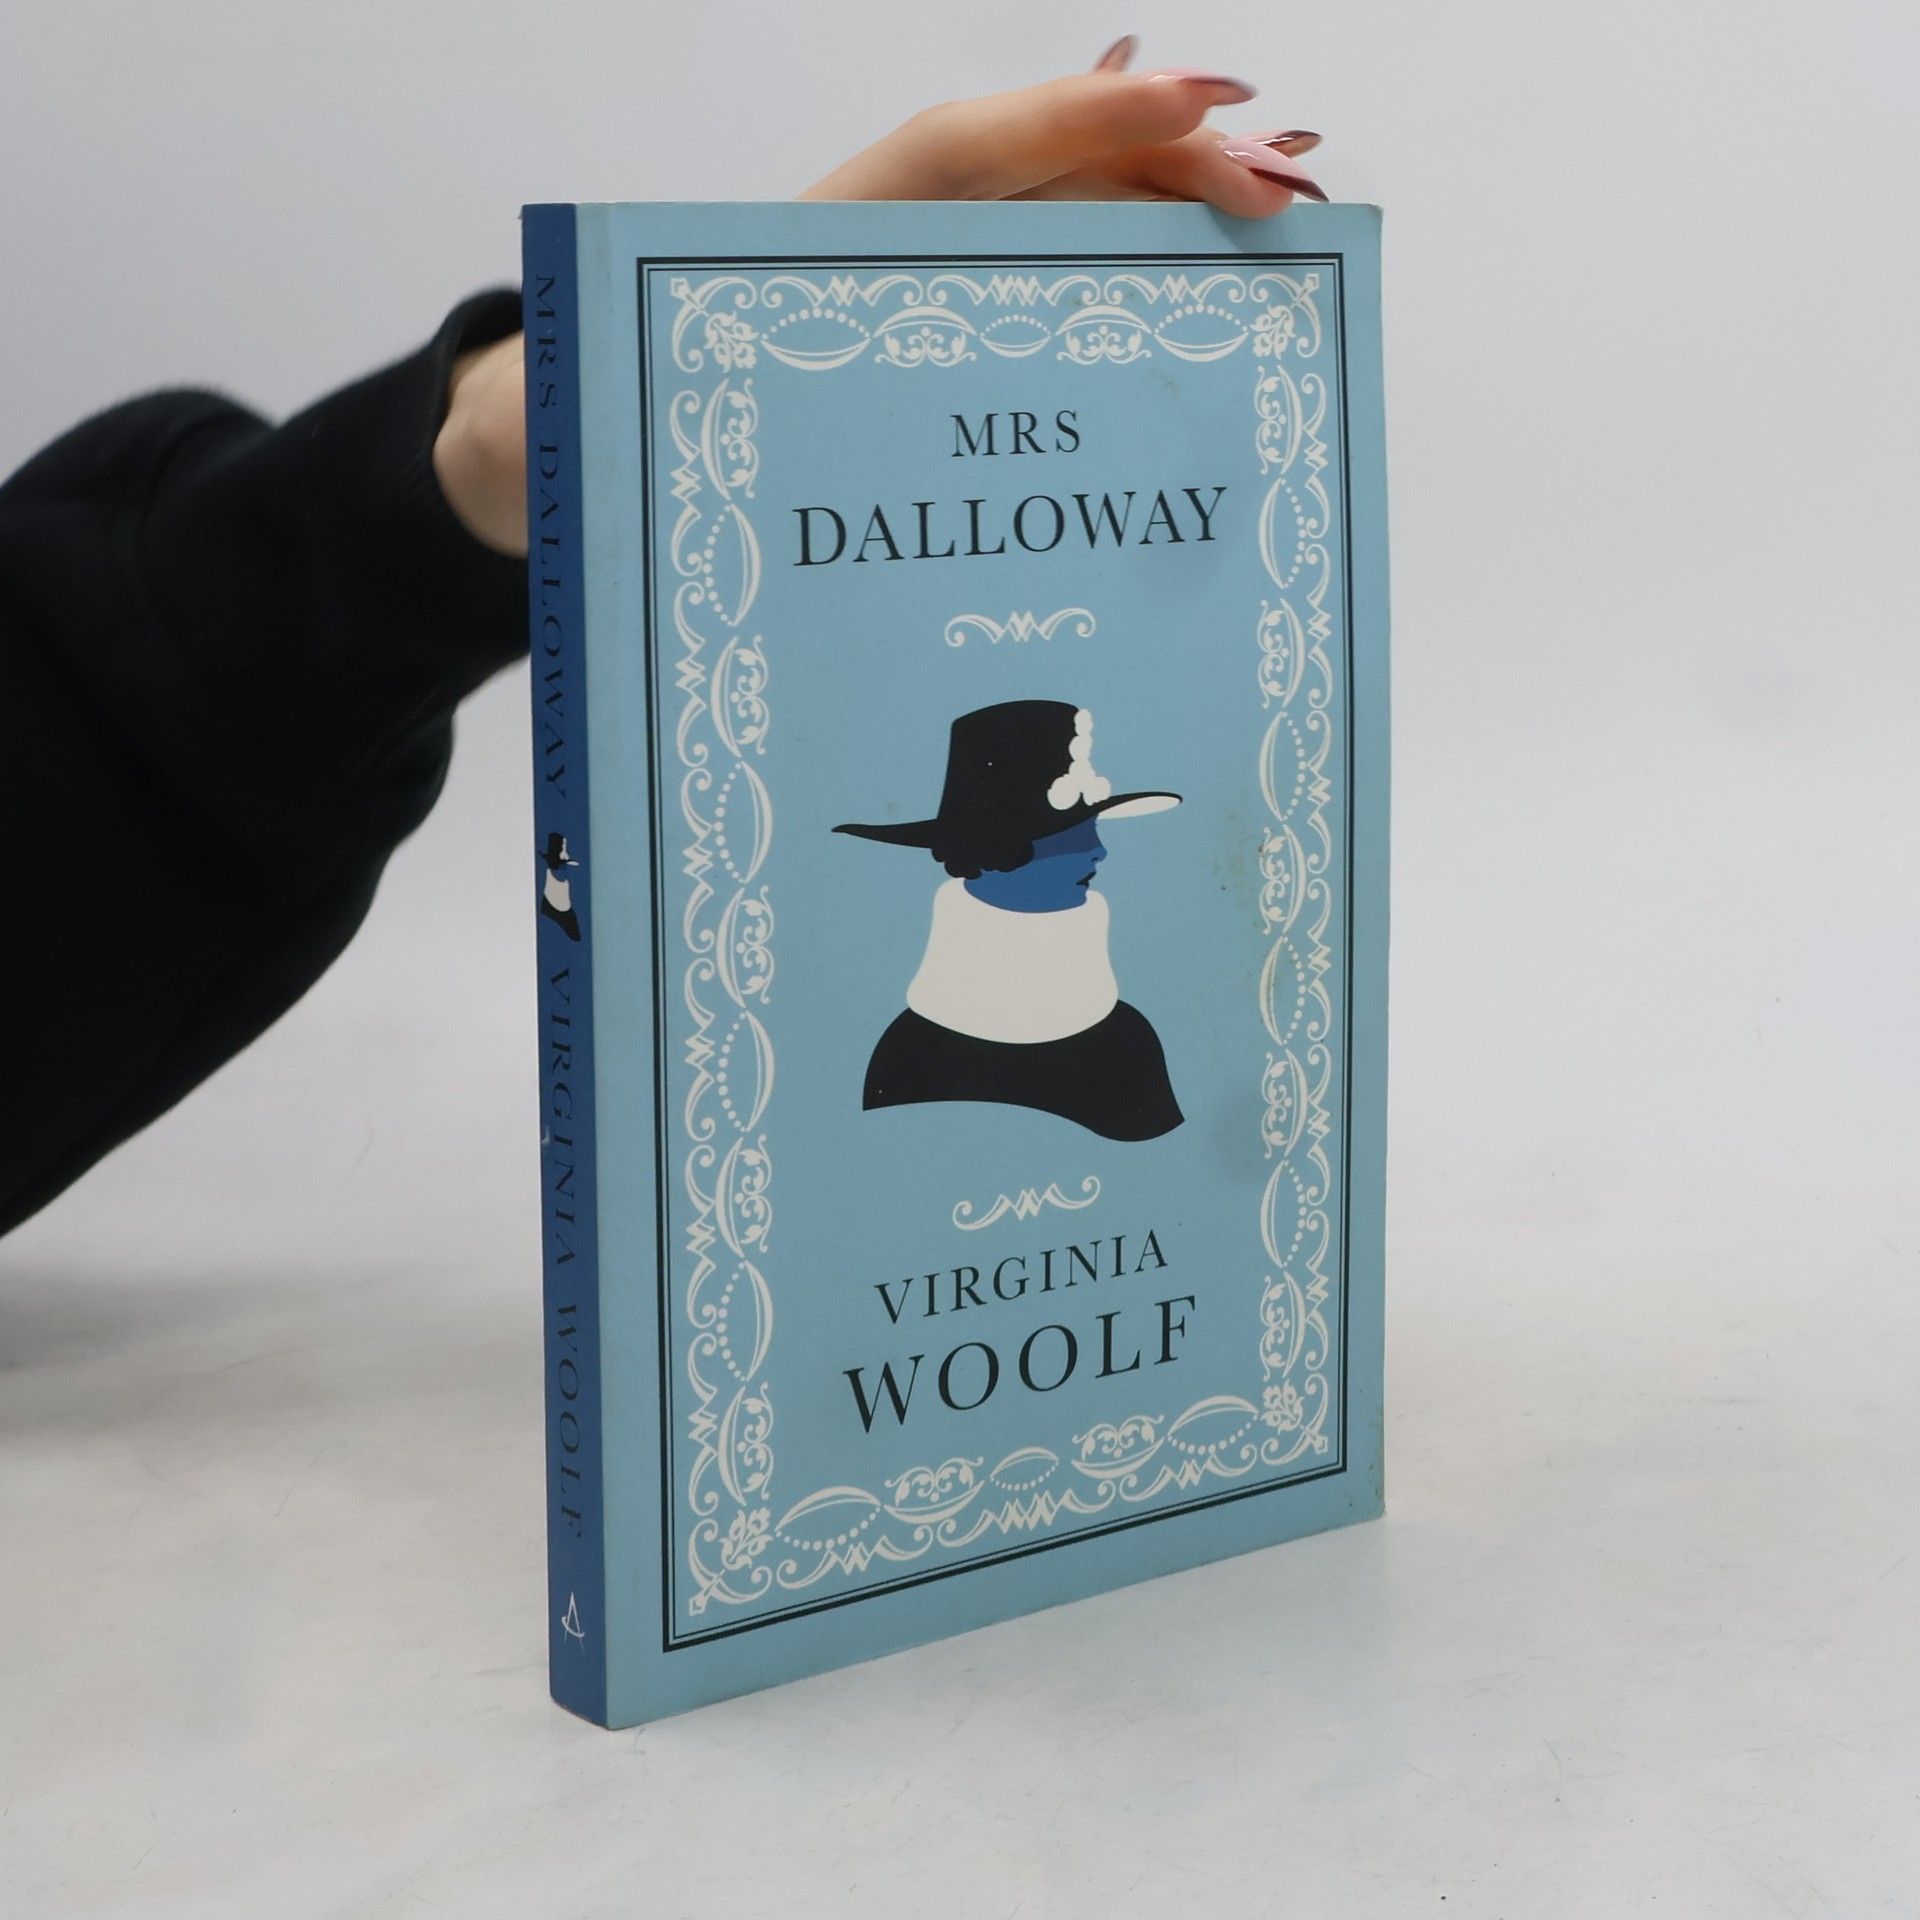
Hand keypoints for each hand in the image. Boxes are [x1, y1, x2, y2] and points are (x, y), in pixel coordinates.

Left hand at [433, 42, 1324, 556]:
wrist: (584, 463)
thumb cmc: (587, 432)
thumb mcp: (556, 420)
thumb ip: (560, 400)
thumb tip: (551, 399)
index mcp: (807, 247)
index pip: (953, 158)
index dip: (1069, 127)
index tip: (1189, 104)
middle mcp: (877, 255)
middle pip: (1036, 180)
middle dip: (1165, 167)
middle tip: (1289, 190)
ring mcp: (916, 298)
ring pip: (1059, 233)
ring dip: (1172, 217)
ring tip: (1288, 218)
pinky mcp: (938, 352)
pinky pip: (1046, 299)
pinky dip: (1130, 279)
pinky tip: (1201, 282)